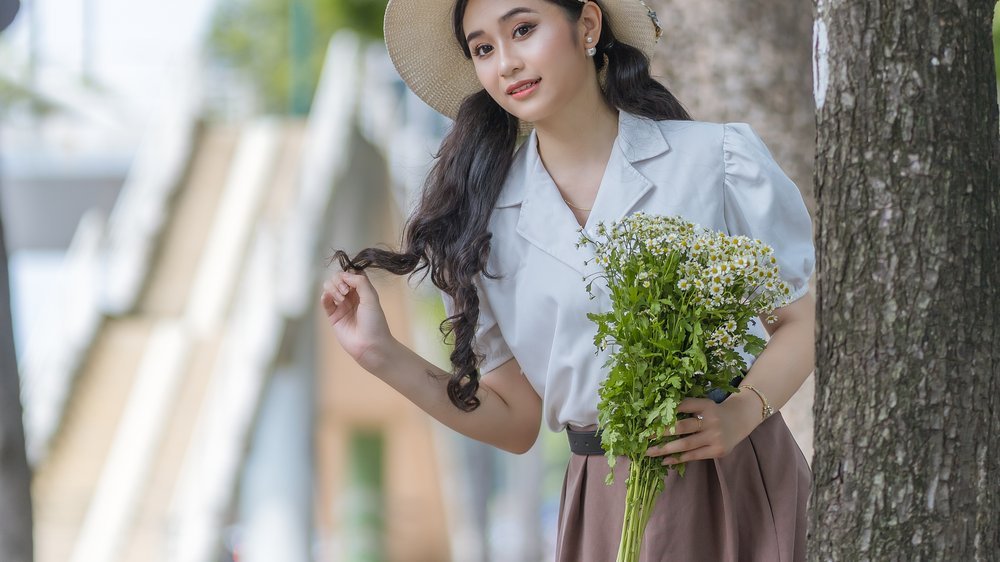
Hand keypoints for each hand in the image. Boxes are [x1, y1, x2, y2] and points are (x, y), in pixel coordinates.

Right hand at [320, 269, 394, 371]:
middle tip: (345, 291)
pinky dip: (325, 296)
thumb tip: (345, 274)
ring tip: (341, 299)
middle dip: (338, 280)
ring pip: (329, 287)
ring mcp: (341, 306)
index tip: (350, 280)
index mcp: (363, 291)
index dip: (348, 273)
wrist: (370, 345)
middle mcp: (352, 296)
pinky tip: (330, 299)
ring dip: (332, 288)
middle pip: (338, 278)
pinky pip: (324, 301)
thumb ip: (360, 282)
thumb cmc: (375, 322)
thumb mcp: (371, 297)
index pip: (351, 274)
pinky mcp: (333, 316)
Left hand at [644, 394, 760, 465]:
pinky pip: (693, 456)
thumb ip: (685, 407)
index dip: (666, 410)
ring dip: (665, 448)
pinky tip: (664, 460)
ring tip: (649, 452)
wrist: (739, 421)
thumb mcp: (703, 404)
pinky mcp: (717, 451)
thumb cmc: (713, 412)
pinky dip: (677, 459)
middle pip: (682, 426)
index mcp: (706, 405)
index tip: (649, 417)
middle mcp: (711, 420)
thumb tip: (656, 414)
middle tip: (643, 436)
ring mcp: (715, 437)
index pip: (683, 405)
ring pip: (685, 444)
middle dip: (661, 431)